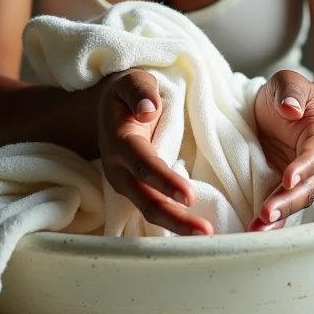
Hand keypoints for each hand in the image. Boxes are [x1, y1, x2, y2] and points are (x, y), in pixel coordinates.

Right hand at [96, 69, 212, 235]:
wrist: (108, 108)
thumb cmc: (126, 92)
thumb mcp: (133, 79)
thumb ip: (140, 90)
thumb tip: (149, 109)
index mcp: (119, 141)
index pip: (143, 164)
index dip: (164, 181)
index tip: (188, 196)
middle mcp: (118, 168)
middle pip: (145, 199)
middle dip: (174, 218)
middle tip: (205, 231)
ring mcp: (125, 183)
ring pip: (149, 209)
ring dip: (176, 225)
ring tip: (205, 234)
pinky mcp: (135, 189)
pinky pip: (152, 207)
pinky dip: (171, 221)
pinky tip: (192, 230)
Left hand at [250, 70, 313, 230]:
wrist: (291, 107)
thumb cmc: (291, 93)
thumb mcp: (289, 81)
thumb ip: (290, 91)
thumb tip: (290, 108)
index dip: (303, 167)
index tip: (288, 178)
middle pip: (308, 187)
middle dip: (288, 202)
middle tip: (267, 214)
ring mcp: (300, 179)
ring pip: (295, 203)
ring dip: (278, 218)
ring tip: (257, 231)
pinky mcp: (282, 186)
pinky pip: (280, 205)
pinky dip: (269, 220)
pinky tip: (253, 232)